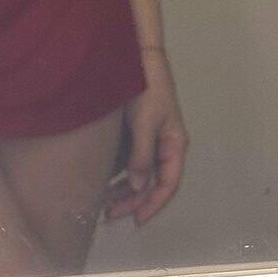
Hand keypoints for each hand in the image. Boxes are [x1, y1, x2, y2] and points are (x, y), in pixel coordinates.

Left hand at [103, 50, 187, 226]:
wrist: (137, 56)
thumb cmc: (147, 87)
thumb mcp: (145, 122)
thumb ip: (141, 155)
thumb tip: (136, 187)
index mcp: (174, 144)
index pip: (168, 183)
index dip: (153, 204)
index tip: (136, 220)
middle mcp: (164, 145)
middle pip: (151, 182)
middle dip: (132, 201)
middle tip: (110, 216)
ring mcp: (149, 138)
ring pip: (139, 173)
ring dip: (123, 190)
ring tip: (103, 204)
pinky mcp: (135, 131)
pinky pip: (128, 159)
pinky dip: (118, 173)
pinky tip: (103, 182)